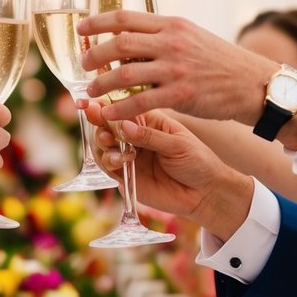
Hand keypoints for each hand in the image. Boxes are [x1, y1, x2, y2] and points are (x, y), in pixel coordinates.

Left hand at [77, 11, 278, 124]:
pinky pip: (140, 102)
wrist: (252, 83)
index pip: (126, 18)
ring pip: (125, 74)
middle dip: (94, 54)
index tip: (80, 29)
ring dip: (102, 83)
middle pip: (119, 43)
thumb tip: (128, 43)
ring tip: (91, 92)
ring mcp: (176, 68)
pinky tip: (110, 112)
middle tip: (83, 65)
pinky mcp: (181, 94)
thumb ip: (162, 38)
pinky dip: (120, 108)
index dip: (98, 22)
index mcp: (172, 24)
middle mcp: (171, 42)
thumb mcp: (192, 38)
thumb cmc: (219, 63)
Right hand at [86, 104, 253, 237]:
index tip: (91, 102)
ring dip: (102, 141)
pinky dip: (108, 161)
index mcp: (149, 121)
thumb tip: (122, 125)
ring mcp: (129, 156)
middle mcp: (135, 136)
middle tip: (98, 121)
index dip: (106, 105)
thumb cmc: (198, 162)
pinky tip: (120, 160)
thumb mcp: (177, 144)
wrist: (205, 194)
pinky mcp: (126, 177)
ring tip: (111, 143)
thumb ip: (149, 136)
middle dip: (99, 122)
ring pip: (103, 145)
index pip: (123, 108)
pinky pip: (108, 166)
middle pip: (106, 125)